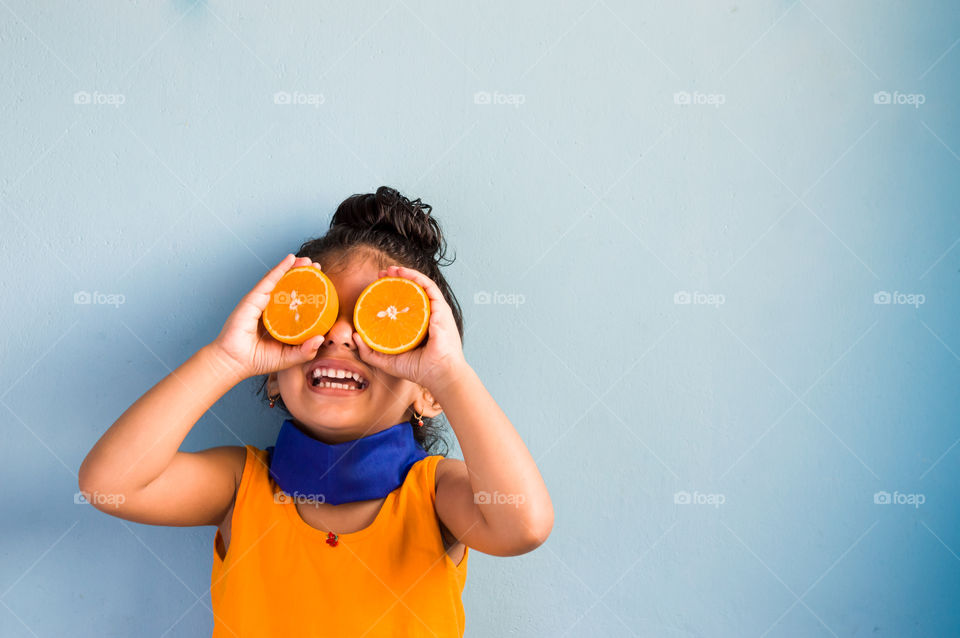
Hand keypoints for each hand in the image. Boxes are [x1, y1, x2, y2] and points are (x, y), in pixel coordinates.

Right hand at [208, 254, 326, 379]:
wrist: (234, 362)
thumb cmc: (259, 360)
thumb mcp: (289, 358)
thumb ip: (306, 350)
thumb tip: (321, 338)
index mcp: (280, 320)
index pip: (296, 301)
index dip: (309, 291)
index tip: (324, 285)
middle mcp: (270, 308)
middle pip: (288, 286)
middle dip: (303, 275)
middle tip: (318, 268)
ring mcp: (261, 302)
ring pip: (280, 279)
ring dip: (294, 267)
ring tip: (308, 260)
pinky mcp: (252, 299)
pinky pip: (269, 280)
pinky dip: (280, 268)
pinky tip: (290, 259)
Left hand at [352, 265, 466, 390]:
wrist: (438, 374)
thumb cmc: (418, 369)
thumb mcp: (387, 361)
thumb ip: (370, 351)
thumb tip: (354, 336)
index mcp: (417, 326)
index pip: (404, 304)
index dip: (390, 294)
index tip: (376, 288)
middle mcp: (427, 316)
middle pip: (411, 292)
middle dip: (396, 280)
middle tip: (381, 275)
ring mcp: (435, 311)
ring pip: (420, 285)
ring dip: (405, 274)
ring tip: (390, 270)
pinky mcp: (441, 308)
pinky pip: (429, 287)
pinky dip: (416, 277)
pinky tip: (403, 273)